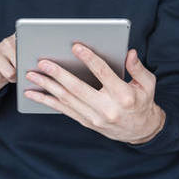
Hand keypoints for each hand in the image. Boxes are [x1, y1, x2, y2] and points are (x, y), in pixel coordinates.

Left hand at [24, 46, 165, 143]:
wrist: (140, 132)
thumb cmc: (142, 102)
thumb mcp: (147, 84)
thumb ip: (138, 68)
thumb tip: (129, 52)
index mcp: (123, 95)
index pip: (103, 73)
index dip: (89, 59)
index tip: (76, 46)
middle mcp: (107, 108)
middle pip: (78, 88)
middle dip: (58, 74)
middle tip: (42, 62)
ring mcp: (94, 117)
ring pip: (66, 100)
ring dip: (46, 87)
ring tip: (31, 75)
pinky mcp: (86, 122)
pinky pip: (63, 110)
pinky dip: (46, 101)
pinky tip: (33, 93)